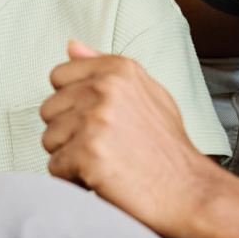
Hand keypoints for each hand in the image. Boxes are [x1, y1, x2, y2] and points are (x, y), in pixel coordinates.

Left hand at [42, 41, 220, 237]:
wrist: (189, 191)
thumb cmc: (167, 148)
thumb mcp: (147, 94)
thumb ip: (105, 68)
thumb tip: (71, 46)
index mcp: (119, 69)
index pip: (59, 76)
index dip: (71, 104)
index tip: (96, 121)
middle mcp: (105, 88)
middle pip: (49, 109)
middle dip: (68, 133)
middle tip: (104, 147)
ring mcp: (96, 120)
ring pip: (49, 139)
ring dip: (70, 158)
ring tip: (105, 163)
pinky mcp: (88, 152)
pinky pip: (55, 167)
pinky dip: (73, 179)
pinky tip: (101, 179)